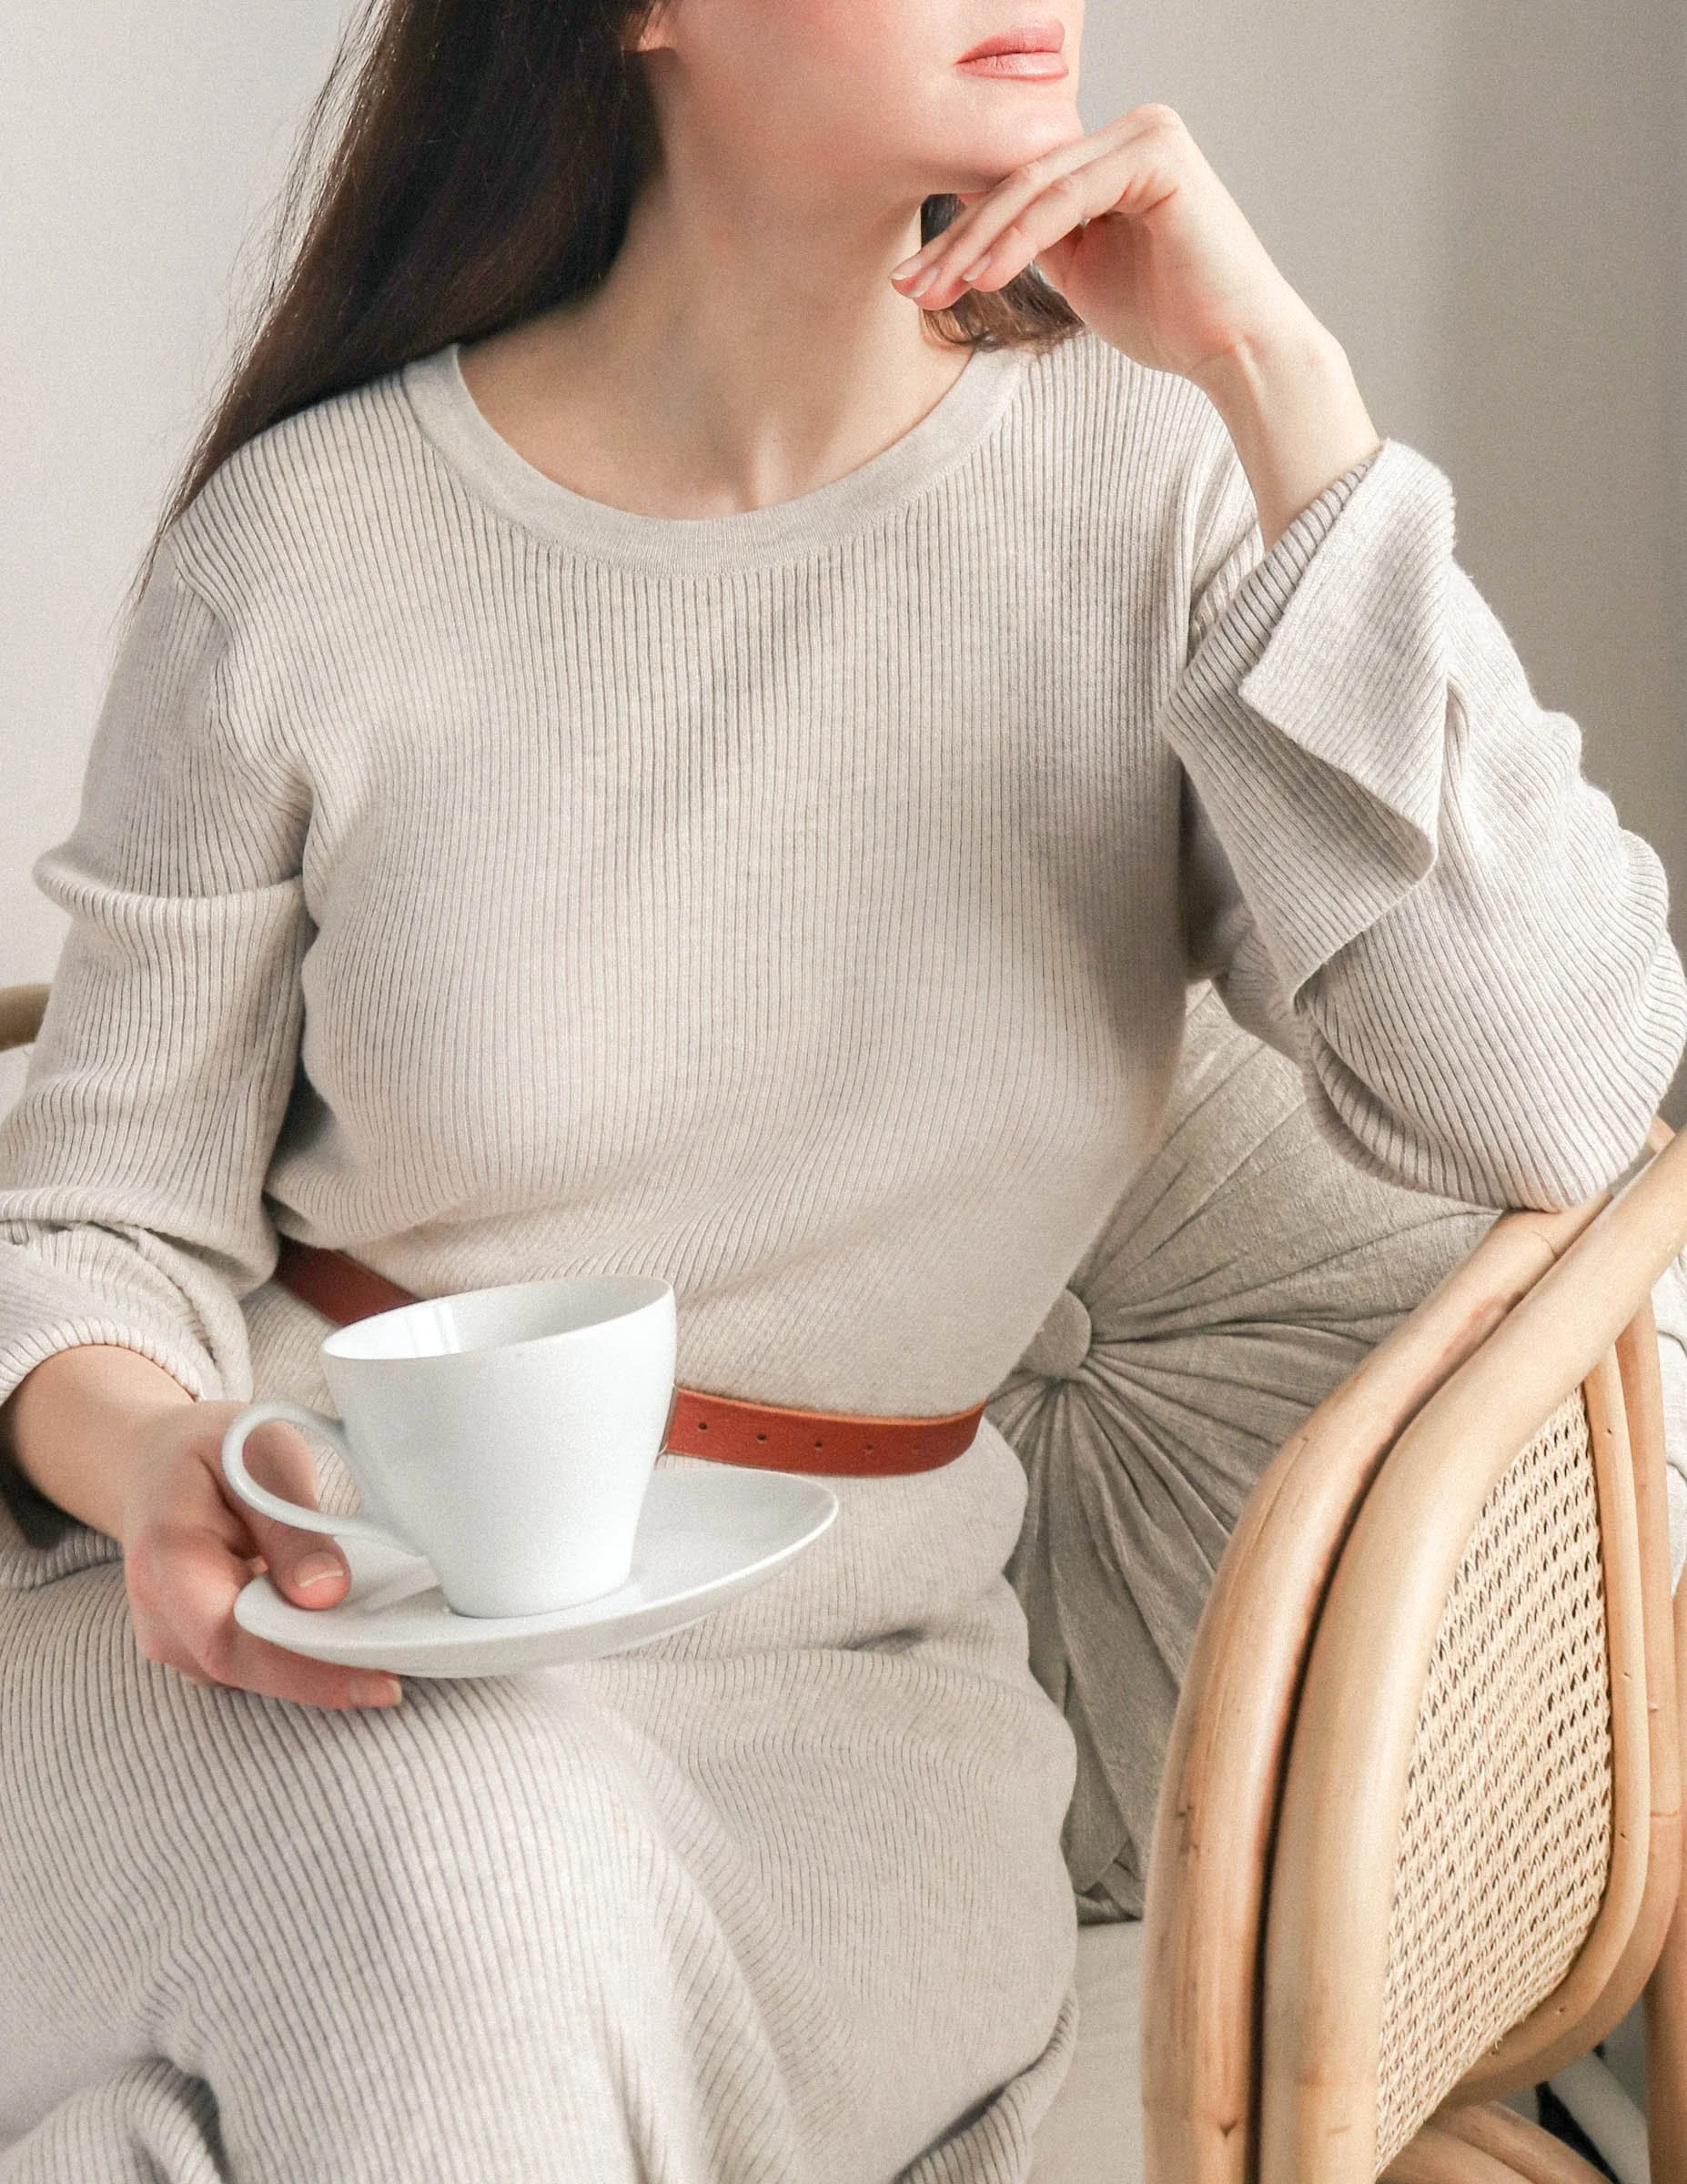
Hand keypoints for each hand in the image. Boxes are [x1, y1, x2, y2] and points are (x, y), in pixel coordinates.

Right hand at [118, 1399, 402, 1710]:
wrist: (155, 1459)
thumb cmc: (210, 1450)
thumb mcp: (259, 1457)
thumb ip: (290, 1526)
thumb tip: (326, 1594)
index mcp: (167, 1558)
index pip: (231, 1642)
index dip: (306, 1673)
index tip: (378, 1680)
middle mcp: (159, 1612)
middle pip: (246, 1668)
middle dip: (326, 1675)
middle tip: (402, 1671)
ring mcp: (173, 1635)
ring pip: (252, 1673)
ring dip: (317, 1666)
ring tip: (384, 1647)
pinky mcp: (196, 1644)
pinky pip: (253, 1662)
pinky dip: (301, 1654)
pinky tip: (346, 1636)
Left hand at [892, 106, 1382, 551]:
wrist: (1235, 350)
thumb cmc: (1169, 320)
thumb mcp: (1082, 273)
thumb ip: (1036, 241)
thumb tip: (969, 227)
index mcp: (1114, 153)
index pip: (1020, 189)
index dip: (962, 237)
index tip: (914, 284)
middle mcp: (1132, 129)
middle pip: (1020, 184)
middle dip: (956, 242)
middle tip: (908, 287)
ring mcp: (1147, 133)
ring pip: (1035, 188)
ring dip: (976, 244)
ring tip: (934, 291)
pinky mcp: (1158, 153)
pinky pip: (1067, 198)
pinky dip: (1019, 240)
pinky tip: (982, 280)